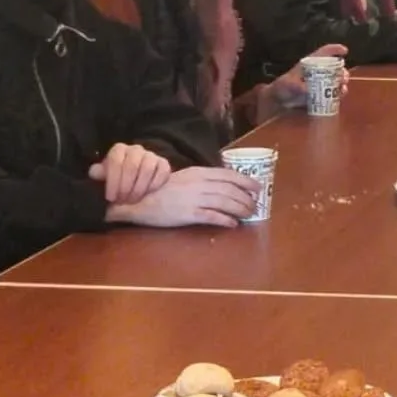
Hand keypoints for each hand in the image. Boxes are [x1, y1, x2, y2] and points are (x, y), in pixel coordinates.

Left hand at [89, 143, 170, 204]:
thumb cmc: (120, 187)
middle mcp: (135, 150)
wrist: (145, 190)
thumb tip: (94, 173)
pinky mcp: (164, 164)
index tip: (111, 197)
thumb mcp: (108, 184)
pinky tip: (148, 194)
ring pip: (146, 168)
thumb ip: (101, 178)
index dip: (112, 180)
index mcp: (118, 151)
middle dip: (126, 186)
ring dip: (139, 188)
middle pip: (131, 165)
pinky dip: (154, 185)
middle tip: (123, 201)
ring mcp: (151, 155)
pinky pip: (161, 171)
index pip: (114, 160)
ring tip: (134, 199)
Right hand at [106, 166, 255, 227]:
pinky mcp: (189, 214)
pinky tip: (233, 224)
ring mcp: (195, 198)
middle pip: (231, 190)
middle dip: (246, 198)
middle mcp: (199, 184)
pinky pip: (213, 216)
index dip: (246, 181)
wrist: (138, 199)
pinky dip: (226, 220)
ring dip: (241, 209)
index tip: (257, 187)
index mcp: (199, 172)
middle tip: (255, 206)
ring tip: (249, 214)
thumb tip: (224, 185)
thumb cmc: (161, 189)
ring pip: (226, 202)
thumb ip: (203, 179)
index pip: (229, 175)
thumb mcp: (184, 177)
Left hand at [264, 44, 349, 112]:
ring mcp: (321, 84)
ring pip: (337, 81)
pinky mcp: (322, 96)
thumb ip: (297, 86)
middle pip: (335, 68)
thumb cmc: (282, 87)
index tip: (345, 51)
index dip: (334, 50)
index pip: (323, 53)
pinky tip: (340, 96)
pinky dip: (339, 95)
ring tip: (342, 88)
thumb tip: (308, 90)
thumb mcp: (288, 84)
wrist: (279, 102)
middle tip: (343, 77)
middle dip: (342, 72)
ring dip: (342, 84)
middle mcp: (319, 73)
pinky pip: (334, 94)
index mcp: (310, 64)